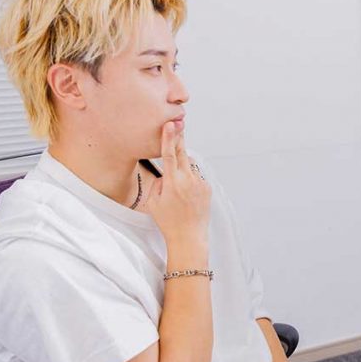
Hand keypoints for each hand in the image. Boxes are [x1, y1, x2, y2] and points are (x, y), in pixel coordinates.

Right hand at [143, 121, 211, 245]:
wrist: (189, 237)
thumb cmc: (168, 221)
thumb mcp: (153, 202)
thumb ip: (158, 182)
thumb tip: (165, 173)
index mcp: (172, 183)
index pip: (169, 155)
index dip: (169, 138)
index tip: (170, 125)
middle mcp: (188, 181)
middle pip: (183, 153)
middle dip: (179, 139)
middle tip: (177, 125)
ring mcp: (200, 184)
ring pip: (189, 168)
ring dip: (182, 170)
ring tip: (177, 190)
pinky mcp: (207, 188)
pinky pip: (196, 178)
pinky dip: (189, 181)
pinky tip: (187, 196)